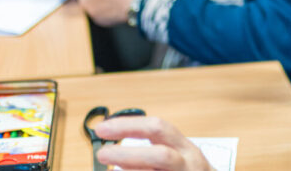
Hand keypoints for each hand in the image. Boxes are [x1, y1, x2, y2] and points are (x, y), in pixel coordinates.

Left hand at [94, 116, 210, 170]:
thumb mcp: (178, 157)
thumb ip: (153, 151)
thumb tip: (114, 150)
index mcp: (185, 148)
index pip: (157, 128)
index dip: (128, 126)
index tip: (103, 129)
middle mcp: (188, 165)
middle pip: (159, 156)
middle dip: (127, 154)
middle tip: (103, 154)